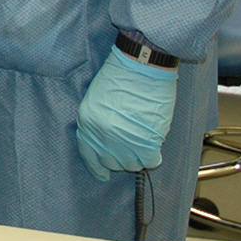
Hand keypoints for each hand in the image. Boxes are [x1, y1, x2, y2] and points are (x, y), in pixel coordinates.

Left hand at [76, 49, 178, 180]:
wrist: (141, 65)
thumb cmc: (120, 76)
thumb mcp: (96, 99)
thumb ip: (98, 123)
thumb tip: (108, 144)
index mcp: (88, 122)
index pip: (89, 155)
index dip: (97, 167)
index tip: (102, 174)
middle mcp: (104, 135)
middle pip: (112, 162)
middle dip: (121, 157)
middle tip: (129, 146)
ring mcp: (125, 140)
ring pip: (132, 164)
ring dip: (137, 156)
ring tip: (142, 141)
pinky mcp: (147, 141)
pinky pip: (150, 161)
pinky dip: (153, 156)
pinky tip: (153, 144)